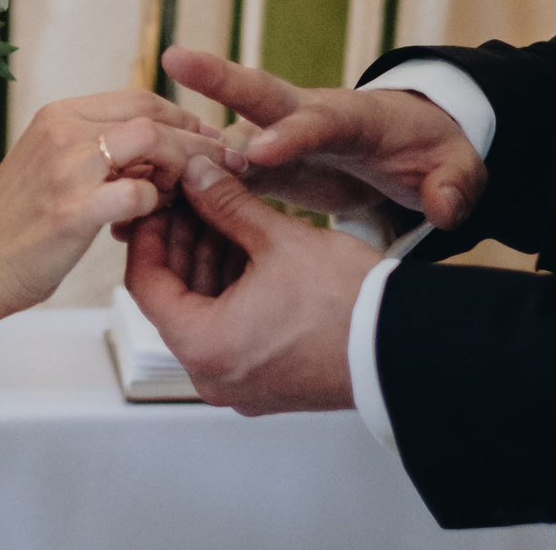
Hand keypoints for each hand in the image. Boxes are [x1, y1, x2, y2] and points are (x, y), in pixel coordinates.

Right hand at [0, 89, 240, 317]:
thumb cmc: (14, 227)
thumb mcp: (49, 168)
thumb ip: (93, 152)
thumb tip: (152, 151)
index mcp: (57, 116)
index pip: (138, 98)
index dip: (181, 116)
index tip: (207, 138)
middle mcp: (61, 131)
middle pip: (151, 114)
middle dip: (197, 137)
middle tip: (226, 162)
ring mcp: (65, 169)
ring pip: (150, 144)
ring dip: (184, 166)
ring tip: (198, 190)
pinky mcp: (70, 210)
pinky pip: (138, 193)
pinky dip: (157, 204)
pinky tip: (154, 219)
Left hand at [125, 156, 377, 413]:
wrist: (409, 347)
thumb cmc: (347, 302)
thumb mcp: (277, 238)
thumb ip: (226, 203)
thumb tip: (195, 173)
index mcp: (204, 347)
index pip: (146, 283)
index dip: (147, 232)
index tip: (156, 198)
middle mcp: (214, 375)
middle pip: (174, 296)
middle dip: (181, 240)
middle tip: (188, 193)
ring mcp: (242, 382)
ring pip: (204, 310)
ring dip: (208, 259)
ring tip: (219, 207)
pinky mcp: (268, 380)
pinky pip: (231, 327)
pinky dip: (231, 287)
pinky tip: (244, 241)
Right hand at [165, 46, 485, 229]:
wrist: (410, 142)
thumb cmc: (431, 147)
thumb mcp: (456, 165)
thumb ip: (454, 183)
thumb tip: (447, 206)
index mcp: (349, 116)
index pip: (316, 121)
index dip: (287, 135)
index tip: (257, 151)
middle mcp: (305, 117)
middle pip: (258, 95)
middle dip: (219, 77)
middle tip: (176, 58)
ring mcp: (280, 139)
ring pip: (227, 137)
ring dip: (188, 140)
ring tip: (136, 149)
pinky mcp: (266, 164)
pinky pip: (222, 171)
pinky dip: (188, 180)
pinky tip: (149, 198)